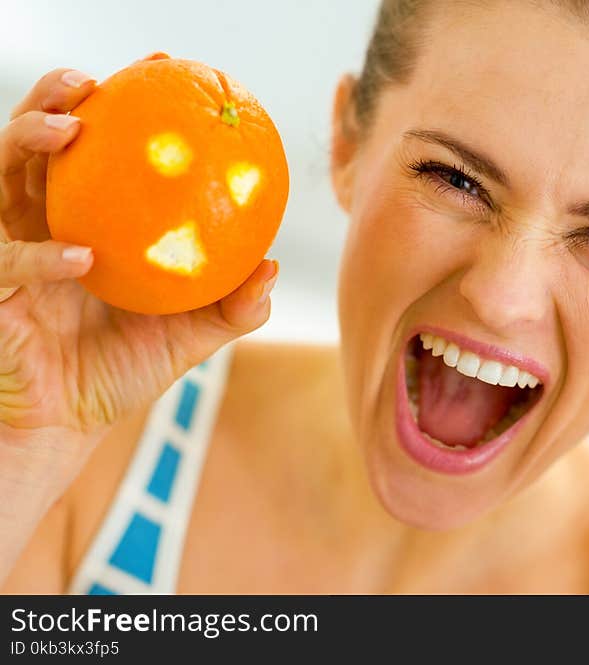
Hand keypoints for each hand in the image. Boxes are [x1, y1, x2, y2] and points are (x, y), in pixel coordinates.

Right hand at [0, 65, 276, 524]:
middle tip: (92, 81)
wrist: (65, 425)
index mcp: (86, 224)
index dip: (120, 108)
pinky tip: (81, 259)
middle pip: (35, 144)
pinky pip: (3, 262)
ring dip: (27, 143)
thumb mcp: (186, 337)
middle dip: (55, 99)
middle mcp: (40, 225)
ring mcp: (6, 251)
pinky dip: (40, 258)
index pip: (96, 152)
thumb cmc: (120, 372)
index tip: (158, 72)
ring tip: (69, 130)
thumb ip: (229, 306)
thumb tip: (272, 269)